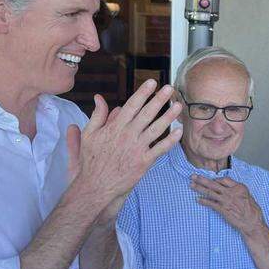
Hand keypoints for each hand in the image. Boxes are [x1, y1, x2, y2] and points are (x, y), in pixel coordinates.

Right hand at [65, 80, 182, 209]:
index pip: (132, 105)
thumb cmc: (91, 160)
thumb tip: (99, 97)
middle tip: (170, 88)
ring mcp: (137, 149)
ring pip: (157, 129)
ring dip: (169, 116)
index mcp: (115, 127)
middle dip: (160, 99)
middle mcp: (128, 135)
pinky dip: (171, 140)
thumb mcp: (89, 135)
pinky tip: (179, 131)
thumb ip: (97, 115)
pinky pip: (161, 149)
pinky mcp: (144, 162)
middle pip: (147, 113)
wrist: (96, 185)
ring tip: (178, 106)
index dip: (143, 92)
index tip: (152, 82)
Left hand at [191, 175, 264, 236]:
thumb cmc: (252, 210)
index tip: (210, 180)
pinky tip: (198, 200)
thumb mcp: (247, 195)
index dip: (216, 179)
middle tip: (193, 176)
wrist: (251, 222)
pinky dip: (203, 201)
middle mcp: (231, 192)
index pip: (223, 179)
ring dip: (199, 188)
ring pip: (210, 192)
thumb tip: (228, 187)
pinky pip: (210, 204)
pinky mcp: (222, 209)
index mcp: (238, 187)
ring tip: (191, 185)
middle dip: (202, 179)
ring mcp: (226, 200)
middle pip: (213, 183)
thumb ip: (237, 190)